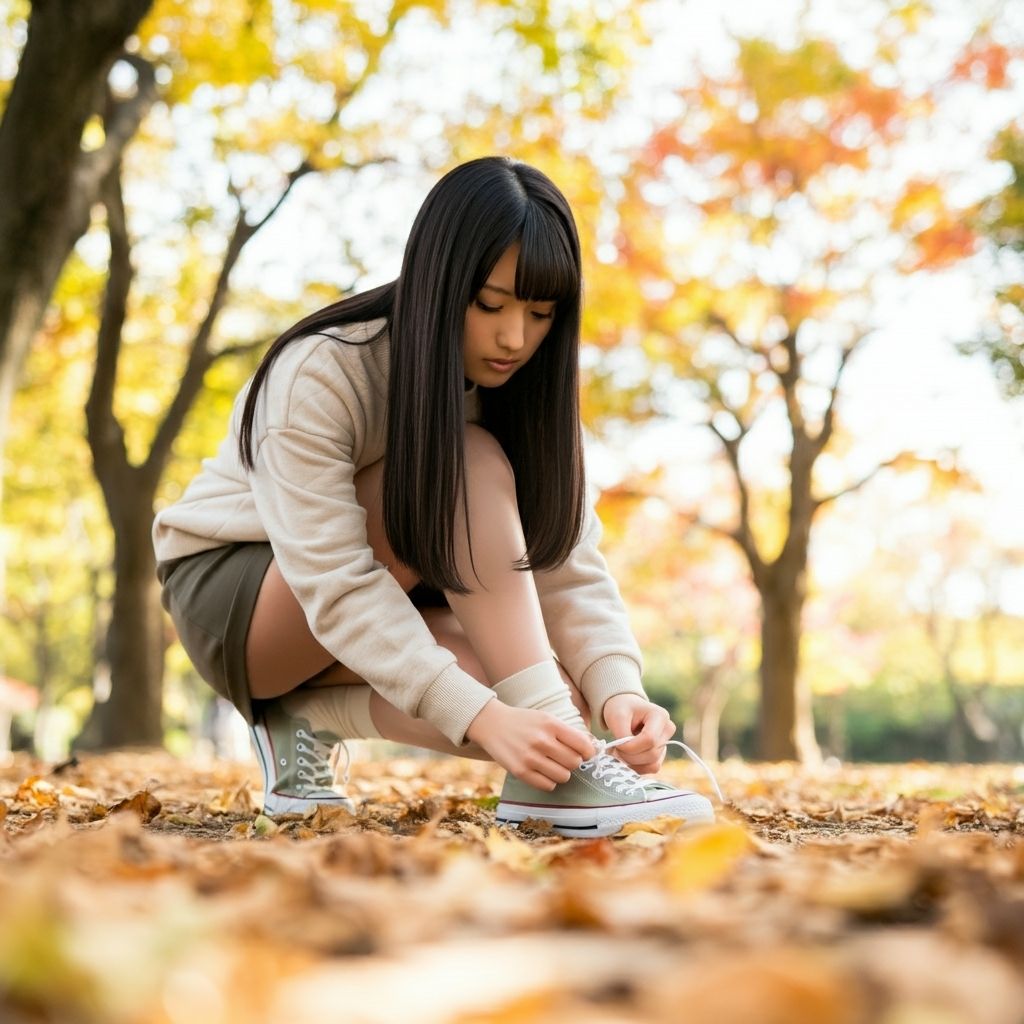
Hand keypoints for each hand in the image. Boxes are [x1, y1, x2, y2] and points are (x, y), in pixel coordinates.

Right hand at [465, 700, 595, 790]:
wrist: (492, 724)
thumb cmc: (524, 722)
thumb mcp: (546, 718)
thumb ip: (567, 732)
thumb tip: (592, 749)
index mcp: (551, 724)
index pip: (583, 745)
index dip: (589, 752)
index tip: (586, 754)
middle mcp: (542, 740)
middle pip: (574, 763)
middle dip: (573, 762)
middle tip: (564, 758)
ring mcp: (530, 757)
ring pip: (563, 776)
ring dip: (562, 773)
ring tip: (552, 765)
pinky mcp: (520, 772)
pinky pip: (548, 786)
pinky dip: (549, 781)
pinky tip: (542, 771)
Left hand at [601, 693, 675, 774]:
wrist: (625, 709)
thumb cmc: (621, 709)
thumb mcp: (617, 716)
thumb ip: (622, 735)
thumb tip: (626, 754)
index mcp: (660, 715)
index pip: (649, 739)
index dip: (631, 747)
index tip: (616, 744)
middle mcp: (667, 730)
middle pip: (651, 754)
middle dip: (629, 756)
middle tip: (615, 749)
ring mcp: (666, 743)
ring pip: (652, 764)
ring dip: (632, 763)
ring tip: (619, 752)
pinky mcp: (660, 755)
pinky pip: (651, 768)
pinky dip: (636, 767)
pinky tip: (625, 757)